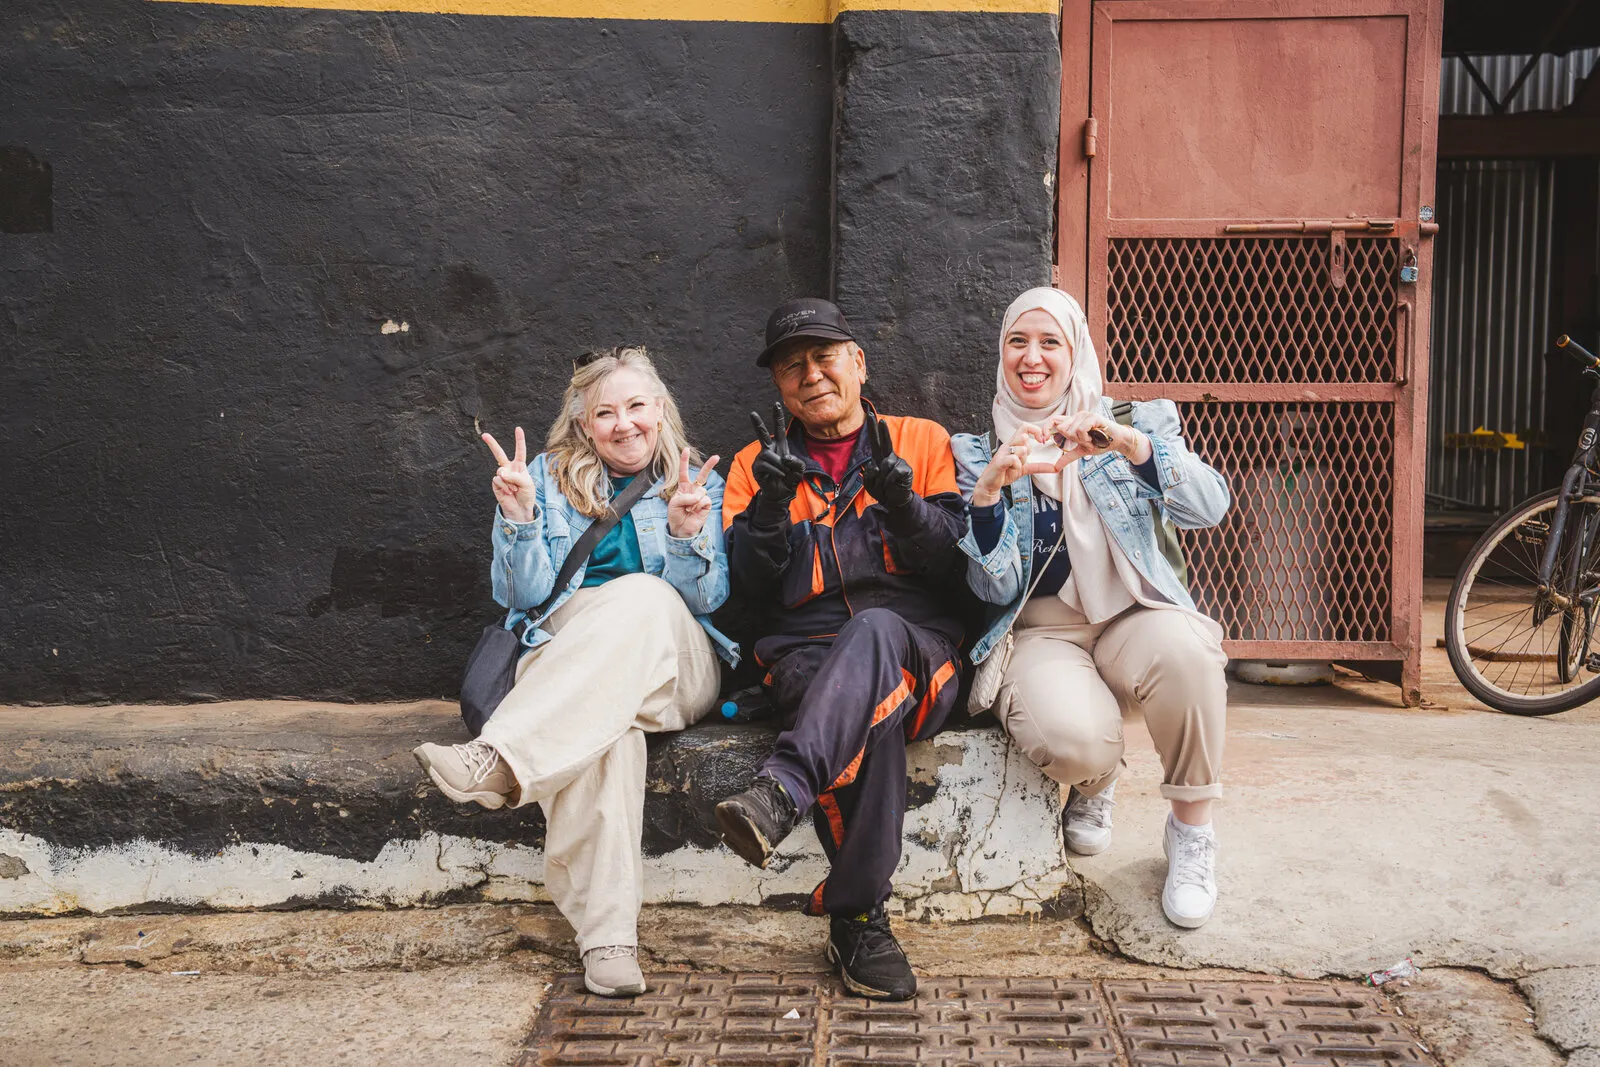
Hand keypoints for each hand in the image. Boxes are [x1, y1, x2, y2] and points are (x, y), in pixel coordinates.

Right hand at [483, 427, 535, 522]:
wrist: (520, 509)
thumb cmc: (526, 495)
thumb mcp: (527, 484)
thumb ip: (516, 476)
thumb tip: (501, 474)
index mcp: (519, 466)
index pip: (519, 451)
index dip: (519, 440)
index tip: (518, 429)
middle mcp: (509, 468)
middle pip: (499, 454)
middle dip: (491, 444)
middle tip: (484, 435)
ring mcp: (501, 475)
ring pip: (501, 472)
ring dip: (509, 482)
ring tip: (514, 490)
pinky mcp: (495, 483)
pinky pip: (498, 480)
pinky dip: (505, 487)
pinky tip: (508, 493)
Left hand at [667, 447, 720, 538]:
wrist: (681, 528)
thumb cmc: (675, 515)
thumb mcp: (674, 503)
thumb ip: (685, 497)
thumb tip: (698, 496)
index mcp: (683, 487)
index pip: (684, 472)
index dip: (684, 461)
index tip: (686, 449)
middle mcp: (693, 490)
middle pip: (702, 475)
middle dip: (709, 465)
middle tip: (716, 457)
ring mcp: (701, 497)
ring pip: (701, 490)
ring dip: (693, 500)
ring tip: (688, 509)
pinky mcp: (707, 504)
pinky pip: (704, 500)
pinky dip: (698, 505)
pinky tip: (694, 511)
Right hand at [748, 402, 806, 517]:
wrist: (782, 493)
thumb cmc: (790, 479)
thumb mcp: (799, 469)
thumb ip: (796, 461)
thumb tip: (784, 458)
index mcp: (780, 447)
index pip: (779, 429)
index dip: (778, 417)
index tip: (777, 404)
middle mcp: (769, 450)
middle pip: (762, 434)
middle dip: (758, 424)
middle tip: (752, 413)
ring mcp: (761, 458)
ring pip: (769, 455)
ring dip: (779, 465)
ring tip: (784, 472)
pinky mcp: (757, 468)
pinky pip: (765, 465)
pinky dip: (775, 470)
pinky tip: (779, 475)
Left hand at [862, 416, 914, 508]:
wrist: (895, 502)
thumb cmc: (882, 491)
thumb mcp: (869, 484)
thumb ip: (869, 474)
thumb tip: (876, 465)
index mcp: (879, 458)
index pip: (874, 441)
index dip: (872, 429)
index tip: (870, 415)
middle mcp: (889, 457)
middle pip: (885, 442)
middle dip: (882, 431)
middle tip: (880, 419)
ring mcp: (898, 462)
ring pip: (884, 465)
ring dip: (881, 479)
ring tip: (885, 486)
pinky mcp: (905, 469)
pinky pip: (892, 473)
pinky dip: (889, 482)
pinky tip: (892, 486)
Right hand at [971, 424, 1052, 507]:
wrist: (990, 484)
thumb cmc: (1005, 473)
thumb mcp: (1025, 469)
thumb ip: (1038, 466)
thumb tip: (1054, 468)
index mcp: (1013, 444)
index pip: (1025, 427)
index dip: (1036, 431)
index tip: (1041, 442)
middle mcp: (1008, 446)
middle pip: (1023, 435)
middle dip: (1029, 448)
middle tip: (1025, 458)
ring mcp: (1003, 453)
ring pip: (1021, 448)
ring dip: (1023, 459)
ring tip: (1017, 466)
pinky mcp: (999, 462)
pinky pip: (1013, 459)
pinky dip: (1017, 465)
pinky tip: (1014, 469)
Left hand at [1043, 412, 1151, 467]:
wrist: (1117, 441)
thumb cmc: (1100, 443)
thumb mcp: (1081, 451)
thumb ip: (1067, 457)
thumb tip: (1055, 467)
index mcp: (1072, 422)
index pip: (1053, 421)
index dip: (1045, 429)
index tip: (1042, 440)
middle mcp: (1077, 416)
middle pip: (1062, 428)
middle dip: (1072, 440)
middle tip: (1085, 441)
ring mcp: (1085, 415)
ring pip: (1071, 430)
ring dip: (1082, 440)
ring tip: (1092, 439)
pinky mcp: (1093, 417)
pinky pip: (1080, 430)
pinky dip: (1086, 437)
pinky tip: (1094, 437)